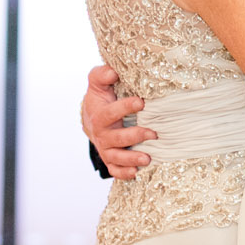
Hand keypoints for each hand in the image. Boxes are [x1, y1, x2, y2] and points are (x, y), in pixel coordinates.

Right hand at [84, 64, 153, 180]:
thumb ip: (102, 75)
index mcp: (100, 115)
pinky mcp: (110, 159)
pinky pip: (114, 169)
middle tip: (153, 134)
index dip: (125, 107)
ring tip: (147, 159)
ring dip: (131, 158)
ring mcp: (106, 148)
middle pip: (116, 138)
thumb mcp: (98, 84)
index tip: (141, 102)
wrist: (91, 118)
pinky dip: (123, 173)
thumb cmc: (100, 99)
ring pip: (115, 157)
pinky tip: (136, 173)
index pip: (110, 112)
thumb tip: (112, 71)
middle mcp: (102, 134)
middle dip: (134, 136)